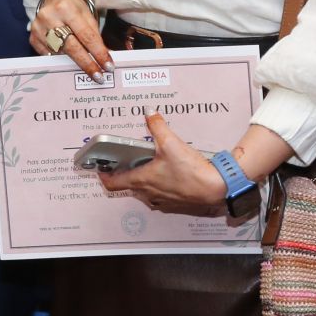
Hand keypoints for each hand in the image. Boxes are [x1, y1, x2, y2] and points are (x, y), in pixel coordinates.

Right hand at [29, 0, 110, 78]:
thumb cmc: (74, 8)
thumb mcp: (87, 16)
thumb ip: (96, 36)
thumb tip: (106, 58)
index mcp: (66, 8)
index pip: (86, 35)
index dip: (98, 52)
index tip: (108, 66)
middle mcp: (49, 17)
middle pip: (71, 47)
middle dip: (87, 63)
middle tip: (99, 76)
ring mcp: (38, 28)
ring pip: (59, 53)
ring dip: (74, 64)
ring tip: (87, 70)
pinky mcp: (33, 38)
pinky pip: (49, 56)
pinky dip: (60, 60)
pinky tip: (68, 63)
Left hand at [99, 113, 229, 216]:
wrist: (215, 188)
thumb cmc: (191, 171)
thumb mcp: (171, 143)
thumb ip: (157, 126)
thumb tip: (149, 113)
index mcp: (141, 180)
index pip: (112, 183)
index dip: (103, 175)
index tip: (101, 167)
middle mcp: (148, 193)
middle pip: (128, 184)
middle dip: (125, 172)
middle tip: (125, 159)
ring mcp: (161, 200)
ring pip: (144, 189)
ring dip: (142, 178)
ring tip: (148, 163)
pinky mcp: (174, 202)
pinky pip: (159, 194)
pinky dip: (158, 183)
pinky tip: (167, 172)